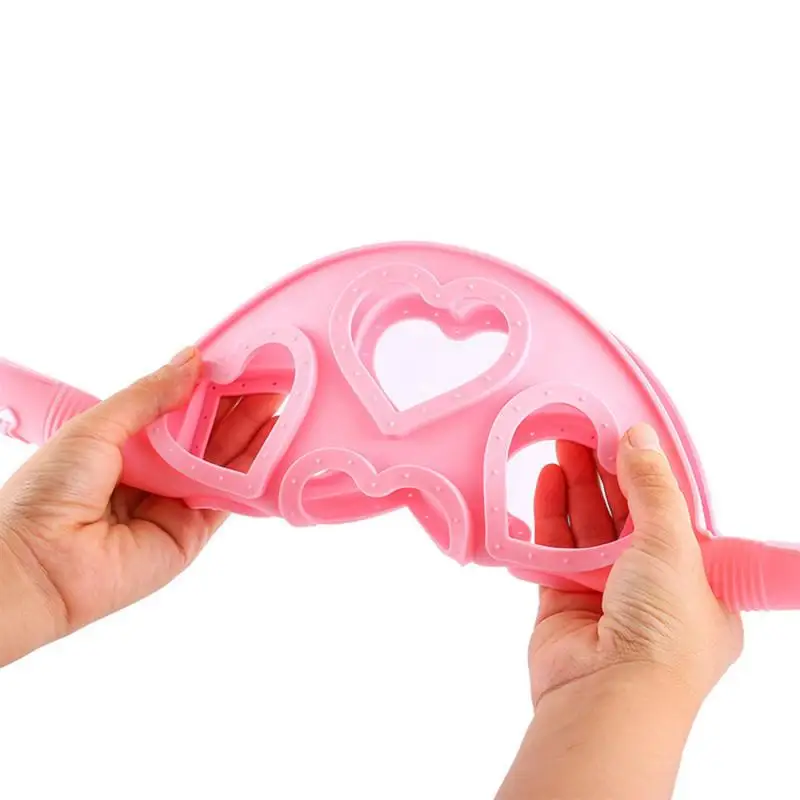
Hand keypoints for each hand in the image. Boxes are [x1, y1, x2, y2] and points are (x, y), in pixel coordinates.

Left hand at [0, 347, 279, 665]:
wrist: (35, 566)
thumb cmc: (46, 493)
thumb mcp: (97, 426)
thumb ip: (149, 396)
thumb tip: (191, 360)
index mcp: (129, 442)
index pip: (182, 407)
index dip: (213, 386)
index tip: (244, 363)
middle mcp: (156, 471)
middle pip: (209, 434)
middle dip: (241, 406)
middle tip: (276, 380)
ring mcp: (176, 502)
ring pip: (224, 464)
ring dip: (254, 435)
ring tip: (284, 404)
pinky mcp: (191, 533)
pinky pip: (228, 500)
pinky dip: (252, 476)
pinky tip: (274, 447)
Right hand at [528, 424, 742, 708]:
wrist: (609, 695)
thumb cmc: (663, 630)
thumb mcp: (673, 544)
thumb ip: (653, 487)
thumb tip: (640, 437)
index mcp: (696, 578)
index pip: (671, 512)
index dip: (648, 473)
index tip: (624, 437)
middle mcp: (652, 586)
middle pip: (625, 516)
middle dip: (606, 474)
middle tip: (584, 431)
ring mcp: (606, 593)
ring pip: (588, 529)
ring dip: (576, 487)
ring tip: (561, 445)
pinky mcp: (564, 599)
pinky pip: (555, 549)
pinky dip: (549, 517)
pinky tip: (546, 482)